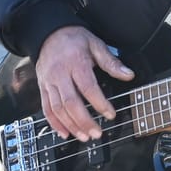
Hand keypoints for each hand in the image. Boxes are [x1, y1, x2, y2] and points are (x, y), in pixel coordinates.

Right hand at [35, 25, 132, 141]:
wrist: (49, 33)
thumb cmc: (74, 39)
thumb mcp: (95, 44)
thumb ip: (111, 62)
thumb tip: (128, 75)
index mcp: (75, 63)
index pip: (88, 87)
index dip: (100, 103)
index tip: (111, 114)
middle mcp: (59, 74)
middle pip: (70, 102)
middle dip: (84, 121)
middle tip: (97, 133)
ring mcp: (48, 82)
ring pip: (57, 109)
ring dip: (71, 126)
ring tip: (84, 137)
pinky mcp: (42, 88)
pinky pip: (46, 108)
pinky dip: (54, 123)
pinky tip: (65, 133)